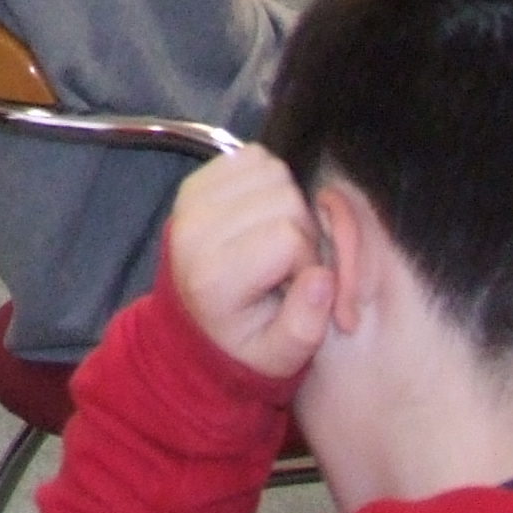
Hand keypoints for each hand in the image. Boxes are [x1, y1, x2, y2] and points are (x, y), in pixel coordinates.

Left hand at [164, 148, 336, 384]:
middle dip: (302, 228)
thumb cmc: (246, 341)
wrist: (195, 320)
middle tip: (289, 262)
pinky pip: (253, 156)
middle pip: (284, 197)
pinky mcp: (193, 181)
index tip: (296, 284)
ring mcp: (190, 201)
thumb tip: (322, 278)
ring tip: (276, 238)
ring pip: (272, 170)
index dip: (308, 259)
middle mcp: (194, 231)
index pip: (288, 236)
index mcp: (213, 278)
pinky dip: (269, 181)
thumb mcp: (281, 355)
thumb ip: (306, 324)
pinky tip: (262, 215)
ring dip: (288, 201)